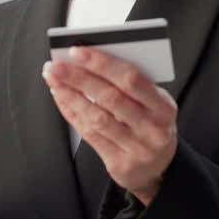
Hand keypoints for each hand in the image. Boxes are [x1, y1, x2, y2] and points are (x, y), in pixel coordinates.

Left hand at [42, 46, 177, 204]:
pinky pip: (90, 135)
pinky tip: (61, 98)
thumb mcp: (152, 102)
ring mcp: (138, 149)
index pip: (132, 79)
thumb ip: (128, 83)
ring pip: (97, 118)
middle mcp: (154, 129)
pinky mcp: (121, 164)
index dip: (103, 63)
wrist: (159, 167)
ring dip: (70, 96)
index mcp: (164, 107)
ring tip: (54, 80)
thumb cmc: (149, 122)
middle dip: (79, 78)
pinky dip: (72, 113)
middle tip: (56, 65)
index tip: (77, 51)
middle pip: (111, 98)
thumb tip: (87, 59)